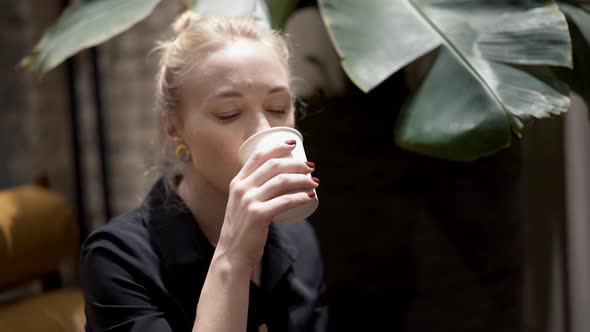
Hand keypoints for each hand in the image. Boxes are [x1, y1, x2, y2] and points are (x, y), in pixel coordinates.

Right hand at [214, 140, 317, 272]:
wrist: (232, 254)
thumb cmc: (242, 228)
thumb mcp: (242, 204)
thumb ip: (254, 192)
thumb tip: (280, 181)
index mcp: (237, 182)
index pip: (258, 156)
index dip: (277, 148)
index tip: (293, 145)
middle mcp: (242, 188)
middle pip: (274, 166)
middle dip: (296, 163)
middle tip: (311, 167)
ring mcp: (249, 201)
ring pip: (282, 181)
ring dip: (302, 179)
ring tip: (314, 182)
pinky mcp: (258, 215)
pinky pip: (285, 201)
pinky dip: (300, 197)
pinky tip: (310, 196)